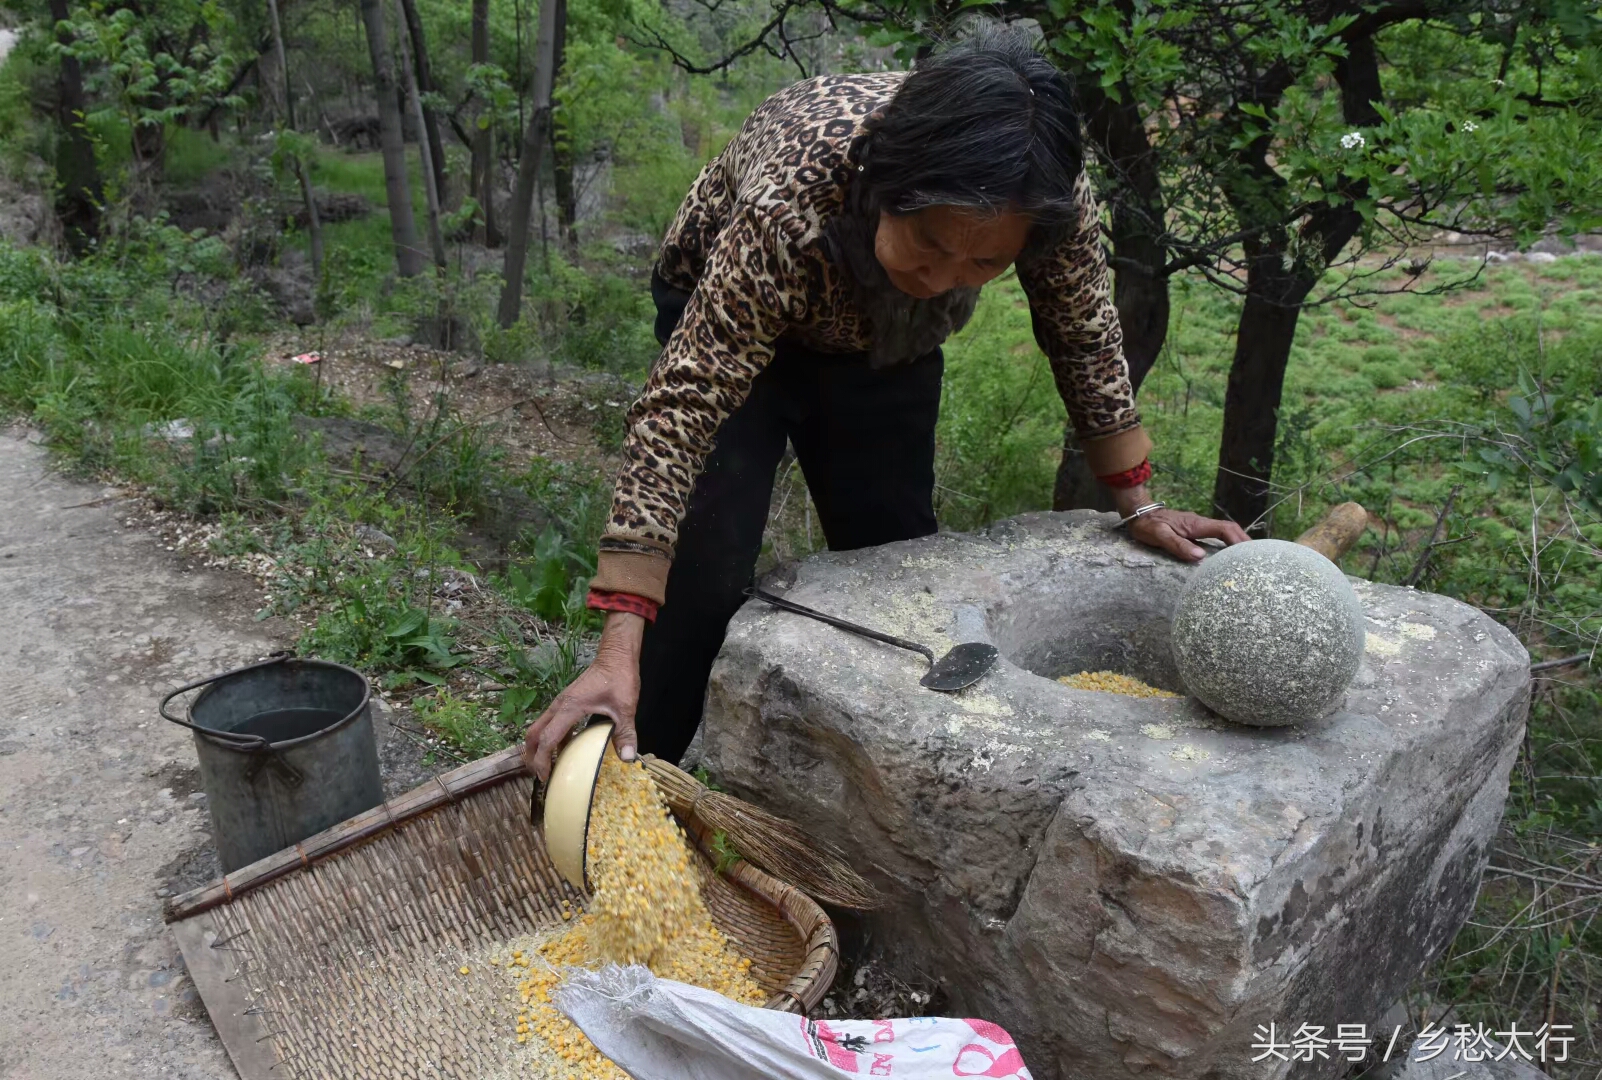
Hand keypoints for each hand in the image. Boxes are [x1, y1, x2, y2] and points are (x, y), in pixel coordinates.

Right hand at [522, 611, 644, 781]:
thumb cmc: (619, 677)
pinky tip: (564, 751)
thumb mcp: (625, 707)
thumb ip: (625, 733)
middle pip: (533, 733)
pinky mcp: (567, 703)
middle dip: (532, 756)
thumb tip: (628, 758)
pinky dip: (551, 739)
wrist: (616, 655)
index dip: (543, 760)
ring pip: (539, 728)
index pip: (548, 739)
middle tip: (541, 776)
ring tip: (548, 768)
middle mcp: (559, 706)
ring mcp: (561, 703)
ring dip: (539, 747)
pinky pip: (551, 724)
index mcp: (569, 708)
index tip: (545, 777)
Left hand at [1128, 508, 1250, 561]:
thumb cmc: (1147, 525)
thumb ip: (1178, 545)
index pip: (1225, 529)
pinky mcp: (1194, 531)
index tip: (1248, 554)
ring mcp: (1198, 527)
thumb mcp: (1160, 536)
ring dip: (1236, 543)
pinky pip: (1215, 537)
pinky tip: (1227, 557)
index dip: (1238, 540)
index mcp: (1196, 524)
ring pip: (1224, 533)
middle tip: (1256, 558)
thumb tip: (1200, 556)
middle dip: (1243, 542)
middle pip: (1229, 529)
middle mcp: (1200, 524)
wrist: (1138, 514)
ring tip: (1246, 559)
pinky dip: (1226, 544)